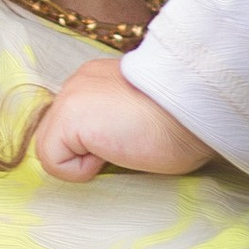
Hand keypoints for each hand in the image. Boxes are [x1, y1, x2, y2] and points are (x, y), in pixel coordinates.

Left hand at [32, 58, 213, 183]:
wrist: (196, 108)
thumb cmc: (183, 121)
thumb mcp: (141, 116)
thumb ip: (113, 123)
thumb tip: (101, 152)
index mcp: (96, 79)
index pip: (72, 124)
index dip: (92, 145)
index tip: (127, 141)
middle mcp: (78, 81)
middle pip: (56, 137)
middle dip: (83, 153)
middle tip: (127, 144)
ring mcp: (69, 97)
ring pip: (52, 151)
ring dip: (84, 161)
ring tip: (123, 146)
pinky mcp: (67, 118)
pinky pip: (55, 163)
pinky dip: (83, 170)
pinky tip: (115, 151)